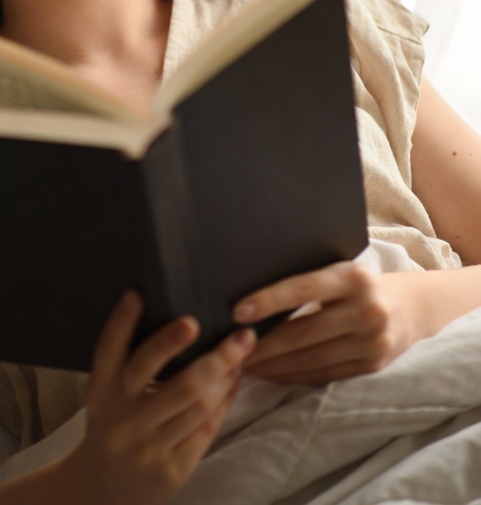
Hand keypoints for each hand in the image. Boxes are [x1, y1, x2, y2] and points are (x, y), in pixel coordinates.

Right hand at [63, 290, 255, 504]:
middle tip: (200, 319)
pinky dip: (224, 401)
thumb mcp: (110, 394)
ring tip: (240, 347)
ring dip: (220, 370)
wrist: (107, 487)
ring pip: (192, 401)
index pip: (109, 351)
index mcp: (101, 392)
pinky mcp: (171, 470)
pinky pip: (205, 428)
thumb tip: (181, 321)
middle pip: (154, 373)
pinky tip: (234, 380)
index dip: (121, 322)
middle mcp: (120, 418)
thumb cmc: (116, 423)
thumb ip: (131, 365)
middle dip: (176, 342)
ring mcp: (146, 447)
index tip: (136, 294)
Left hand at [233, 261, 418, 383]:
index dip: (268, 301)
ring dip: (274, 365)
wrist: (415, 306)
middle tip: (232, 348)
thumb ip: (311, 282)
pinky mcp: (372, 366)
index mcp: (353, 277)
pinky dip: (296, 375)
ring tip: (246, 365)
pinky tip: (275, 374)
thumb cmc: (363, 283)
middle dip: (263, 344)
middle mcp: (365, 310)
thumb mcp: (342, 271)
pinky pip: (325, 374)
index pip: (302, 289)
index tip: (238, 312)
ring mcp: (371, 342)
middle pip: (302, 332)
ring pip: (311, 359)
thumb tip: (256, 298)